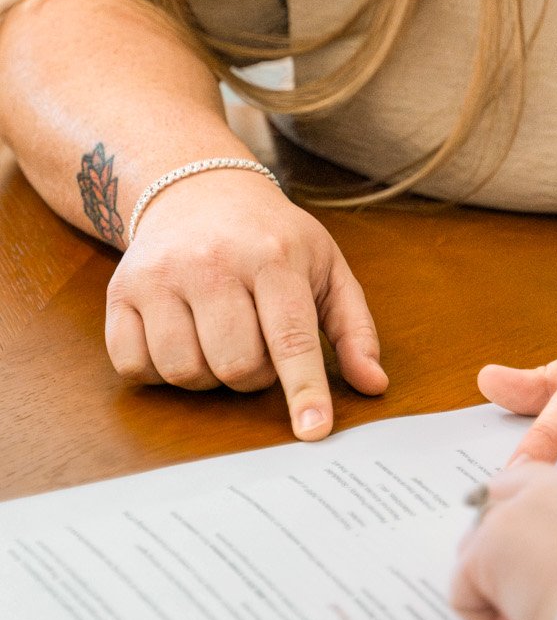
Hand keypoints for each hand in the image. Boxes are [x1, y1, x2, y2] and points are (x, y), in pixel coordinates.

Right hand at [103, 169, 386, 438]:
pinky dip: (160, 370)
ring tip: (220, 337)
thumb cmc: (272, 238)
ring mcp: (160, 276)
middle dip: (254, 375)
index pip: (291, 337)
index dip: (303, 389)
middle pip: (235, 366)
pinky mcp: (120, 291)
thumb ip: (354, 328)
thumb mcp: (327, 267)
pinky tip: (180, 336)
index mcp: (274, 255)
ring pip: (184, 372)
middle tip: (258, 342)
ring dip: (208, 375)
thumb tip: (373, 384)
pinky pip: (135, 367)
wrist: (198, 190)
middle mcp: (213, 263)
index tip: (313, 429)